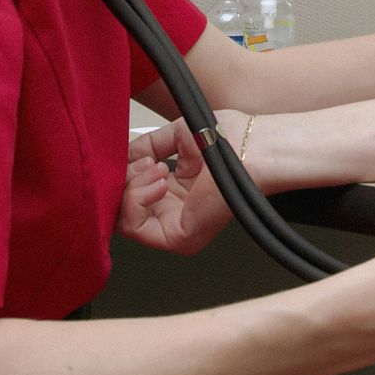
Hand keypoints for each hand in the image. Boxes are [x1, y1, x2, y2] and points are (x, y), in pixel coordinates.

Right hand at [116, 114, 244, 254]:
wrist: (253, 148)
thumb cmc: (231, 140)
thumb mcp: (176, 136)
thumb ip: (144, 147)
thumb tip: (121, 156)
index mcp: (175, 192)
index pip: (130, 194)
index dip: (123, 174)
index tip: (132, 156)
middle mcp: (174, 213)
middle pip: (122, 207)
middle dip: (125, 179)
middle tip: (145, 162)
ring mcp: (175, 228)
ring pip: (122, 218)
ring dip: (131, 187)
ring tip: (157, 169)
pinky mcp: (178, 237)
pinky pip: (134, 226)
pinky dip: (136, 198)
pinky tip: (159, 181)